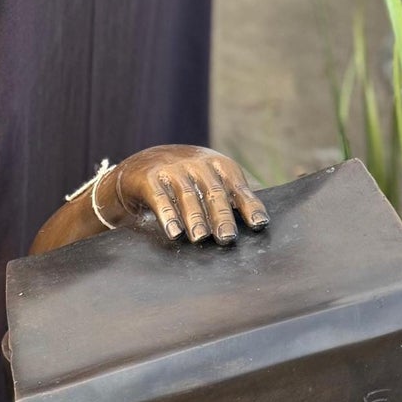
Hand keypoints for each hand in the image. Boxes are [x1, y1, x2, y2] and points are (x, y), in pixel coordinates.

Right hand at [110, 145, 267, 244]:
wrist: (137, 167)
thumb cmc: (183, 180)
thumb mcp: (209, 180)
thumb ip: (232, 195)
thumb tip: (264, 219)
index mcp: (217, 165)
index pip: (237, 185)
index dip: (249, 204)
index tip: (259, 224)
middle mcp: (197, 163)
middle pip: (213, 191)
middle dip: (221, 215)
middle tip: (227, 238)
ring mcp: (172, 169)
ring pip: (187, 195)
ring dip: (195, 218)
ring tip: (200, 238)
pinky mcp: (148, 178)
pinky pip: (159, 198)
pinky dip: (168, 215)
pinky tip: (174, 233)